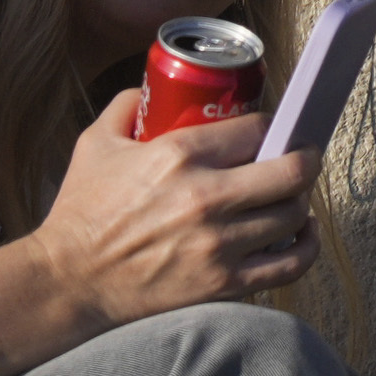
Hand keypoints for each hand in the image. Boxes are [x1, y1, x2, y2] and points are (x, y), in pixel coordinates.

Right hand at [26, 92, 320, 339]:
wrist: (70, 281)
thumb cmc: (82, 211)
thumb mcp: (95, 143)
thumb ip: (127, 106)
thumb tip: (156, 90)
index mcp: (179, 155)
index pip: (257, 129)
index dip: (271, 127)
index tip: (271, 131)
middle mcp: (207, 197)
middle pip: (291, 170)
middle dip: (304, 158)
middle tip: (300, 156)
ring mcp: (219, 244)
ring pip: (293, 214)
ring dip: (300, 200)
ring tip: (293, 194)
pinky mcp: (224, 284)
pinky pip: (290, 263)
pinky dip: (305, 245)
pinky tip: (301, 232)